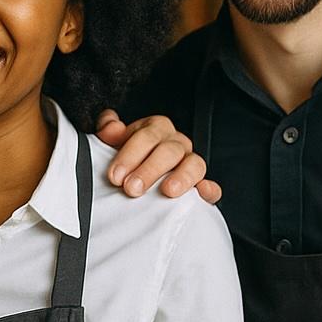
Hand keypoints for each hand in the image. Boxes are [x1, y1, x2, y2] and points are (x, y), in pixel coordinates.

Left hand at [95, 109, 220, 202]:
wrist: (138, 178)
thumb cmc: (128, 159)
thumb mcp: (114, 144)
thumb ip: (109, 132)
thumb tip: (112, 127)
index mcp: (156, 129)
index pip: (147, 136)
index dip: (130, 155)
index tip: (115, 176)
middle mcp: (176, 143)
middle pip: (168, 151)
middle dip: (149, 170)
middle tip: (131, 188)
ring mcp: (191, 163)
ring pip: (194, 164)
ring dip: (181, 177)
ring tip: (167, 191)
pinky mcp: (202, 186)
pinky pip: (211, 186)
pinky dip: (209, 189)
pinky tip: (202, 193)